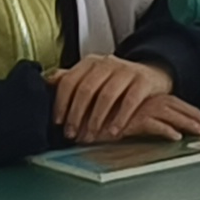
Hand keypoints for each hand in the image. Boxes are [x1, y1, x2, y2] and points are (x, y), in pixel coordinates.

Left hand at [51, 55, 199, 143]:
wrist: (153, 74)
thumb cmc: (118, 81)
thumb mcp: (93, 77)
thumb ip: (72, 79)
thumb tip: (45, 82)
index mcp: (90, 62)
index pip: (70, 80)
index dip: (62, 102)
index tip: (58, 122)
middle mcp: (107, 63)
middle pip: (87, 89)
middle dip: (77, 115)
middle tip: (73, 134)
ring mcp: (126, 71)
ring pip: (107, 95)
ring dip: (96, 119)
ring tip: (92, 136)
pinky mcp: (143, 81)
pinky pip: (130, 101)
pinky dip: (120, 118)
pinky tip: (114, 132)